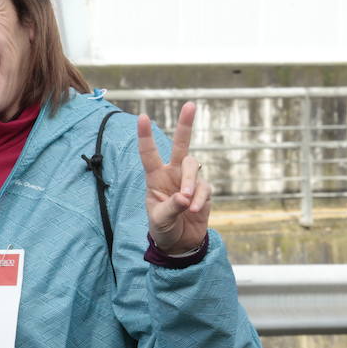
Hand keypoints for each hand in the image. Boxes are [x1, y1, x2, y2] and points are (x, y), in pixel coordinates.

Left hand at [138, 101, 211, 254]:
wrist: (179, 243)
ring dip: (191, 183)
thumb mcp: (159, 220)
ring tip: (186, 204)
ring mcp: (190, 181)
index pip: (148, 154)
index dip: (145, 136)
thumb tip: (185, 197)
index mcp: (155, 178)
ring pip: (194, 168)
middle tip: (190, 104)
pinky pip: (204, 189)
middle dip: (185, 125)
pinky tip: (193, 211)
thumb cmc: (162, 229)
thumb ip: (170, 208)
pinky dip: (199, 200)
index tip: (142, 116)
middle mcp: (172, 174)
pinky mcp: (204, 191)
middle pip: (181, 146)